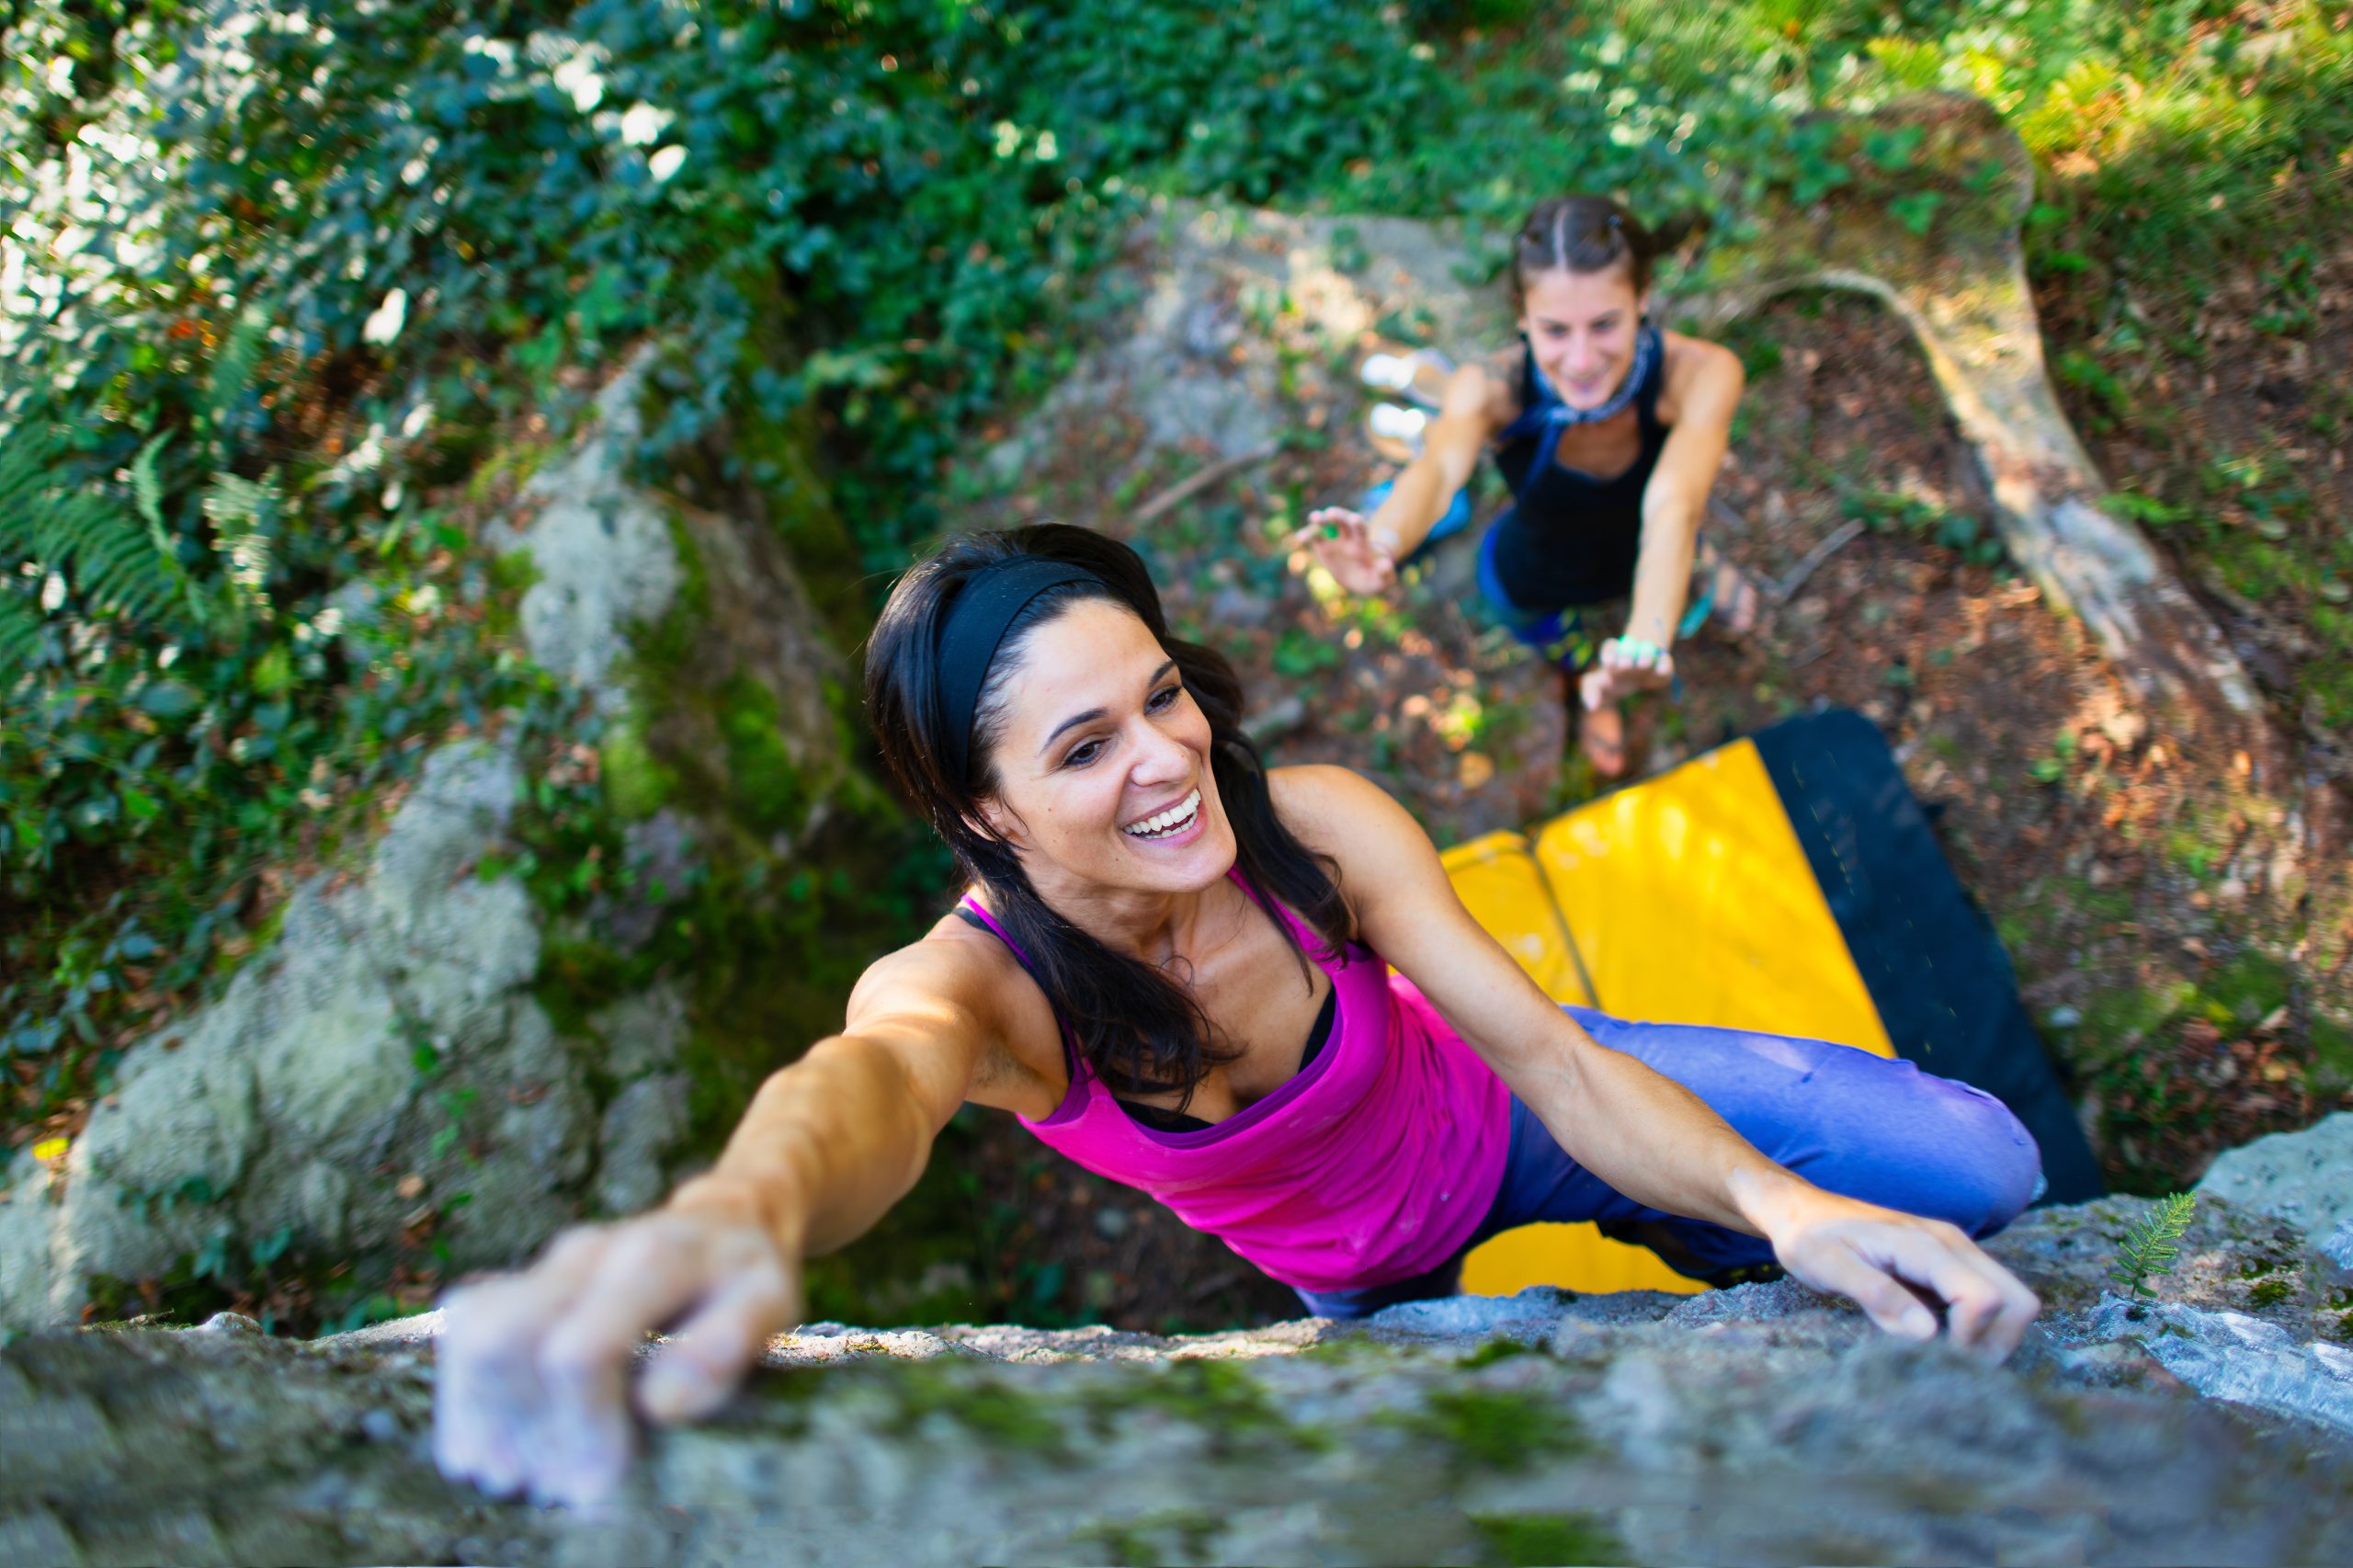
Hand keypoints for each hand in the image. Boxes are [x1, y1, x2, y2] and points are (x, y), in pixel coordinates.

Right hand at [433, 1203, 799, 1506]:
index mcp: (657, 1257)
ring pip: (474, 1333)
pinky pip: (464, 1331)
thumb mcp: (771, 1306)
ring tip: (522, 1475)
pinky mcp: (521, 1281)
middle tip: (560, 1487)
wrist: (722, 1223)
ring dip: (485, 1418)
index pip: (581, 1350)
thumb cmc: (747, 1279)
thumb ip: (727, 1347)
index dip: (582, 1426)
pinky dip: (466, 1400)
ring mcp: (548, 1264)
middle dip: (526, 1428)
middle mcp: (590, 1251)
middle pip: (508, 1341)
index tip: (603, 1480)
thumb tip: (658, 1406)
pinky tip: (490, 1450)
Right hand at [1290, 506, 1396, 596]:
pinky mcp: (1323, 547)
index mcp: (1363, 542)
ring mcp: (1335, 540)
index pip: (1361, 528)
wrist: (1361, 581)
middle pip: (1343, 521)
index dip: (1357, 523)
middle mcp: (1348, 537)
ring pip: (1327, 525)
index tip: (1354, 519)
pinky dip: (1307, 535)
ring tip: (1313, 517)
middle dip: (1338, 516)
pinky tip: (1300, 537)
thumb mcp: (1383, 579)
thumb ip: (1385, 572)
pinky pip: (1314, 538)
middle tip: (1330, 513)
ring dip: (1320, 519)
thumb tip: (1387, 563)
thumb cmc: (1375, 579)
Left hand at [1578, 637, 1674, 710]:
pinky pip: (1665, 662)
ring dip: (1644, 655)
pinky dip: (1664, 665)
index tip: (1607, 666)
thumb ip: (1590, 691)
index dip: (1608, 655)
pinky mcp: (1663, 663)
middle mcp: (1631, 653)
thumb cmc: (1613, 683)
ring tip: (1643, 663)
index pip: (1610, 648)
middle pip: (1627, 650)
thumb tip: (1592, 706)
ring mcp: (1648, 656)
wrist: (1639, 677)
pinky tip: (1660, 669)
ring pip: (1646, 650)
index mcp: (1613, 656)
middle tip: (1624, 665)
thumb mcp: (1597, 685)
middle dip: (1624, 656)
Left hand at [1766, 1195, 2039, 1361]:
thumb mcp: (1829, 1267)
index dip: (1970, 1340)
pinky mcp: (1951, 1266)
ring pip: (2012, 1302)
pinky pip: (1988, 1300)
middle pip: (2018, 1302)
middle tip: (1953, 1368)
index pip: (1983, 1299)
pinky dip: (1978, 1329)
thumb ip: (1878, 1296)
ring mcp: (1956, 1253)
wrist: (1801, 1211)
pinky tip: (1938, 1340)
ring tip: (1943, 1356)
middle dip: (1996, 1344)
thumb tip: (1927, 1334)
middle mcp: (1953, 1245)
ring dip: (1991, 1338)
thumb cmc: (1810, 1239)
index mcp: (1924, 1245)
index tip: (1935, 1359)